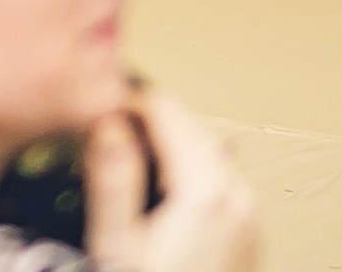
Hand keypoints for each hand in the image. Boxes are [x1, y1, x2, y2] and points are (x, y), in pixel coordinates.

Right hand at [84, 89, 258, 271]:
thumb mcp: (115, 242)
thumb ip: (112, 175)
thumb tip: (105, 117)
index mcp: (206, 188)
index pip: (165, 106)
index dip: (124, 98)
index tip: (92, 107)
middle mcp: (237, 192)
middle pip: (187, 121)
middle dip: (142, 118)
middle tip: (99, 131)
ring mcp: (249, 210)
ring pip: (202, 145)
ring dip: (163, 141)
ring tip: (121, 160)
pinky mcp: (248, 226)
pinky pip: (215, 174)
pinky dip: (183, 167)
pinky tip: (154, 191)